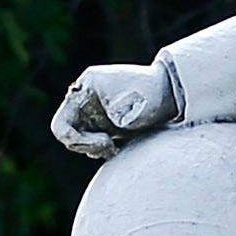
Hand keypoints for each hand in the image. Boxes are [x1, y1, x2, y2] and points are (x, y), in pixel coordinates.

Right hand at [53, 60, 179, 160]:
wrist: (173, 93)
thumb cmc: (156, 95)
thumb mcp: (137, 109)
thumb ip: (119, 120)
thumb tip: (112, 127)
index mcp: (87, 86)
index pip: (61, 124)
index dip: (78, 141)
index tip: (107, 142)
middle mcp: (85, 98)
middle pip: (67, 133)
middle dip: (86, 146)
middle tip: (111, 149)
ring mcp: (93, 110)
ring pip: (78, 140)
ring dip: (94, 149)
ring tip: (116, 149)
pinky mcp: (103, 122)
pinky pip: (91, 142)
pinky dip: (102, 149)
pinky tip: (118, 148)